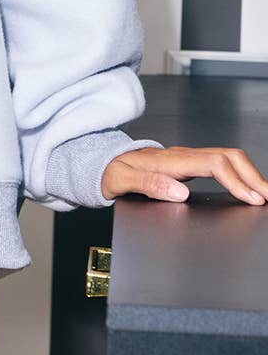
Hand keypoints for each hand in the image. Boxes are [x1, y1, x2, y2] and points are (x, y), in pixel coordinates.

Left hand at [101, 145, 267, 203]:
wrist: (103, 162)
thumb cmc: (110, 172)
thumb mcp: (120, 180)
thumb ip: (148, 184)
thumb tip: (181, 191)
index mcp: (170, 160)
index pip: (213, 164)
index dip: (237, 181)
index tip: (253, 198)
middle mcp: (182, 156)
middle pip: (228, 157)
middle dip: (253, 176)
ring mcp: (187, 159)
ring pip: (228, 159)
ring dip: (250, 175)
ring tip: (265, 195)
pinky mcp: (189, 165)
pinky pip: (222, 165)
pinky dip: (240, 176)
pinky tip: (247, 189)